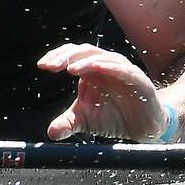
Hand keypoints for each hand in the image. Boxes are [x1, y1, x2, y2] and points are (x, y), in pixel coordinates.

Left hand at [38, 43, 169, 140]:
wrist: (142, 127)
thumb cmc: (114, 117)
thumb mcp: (85, 121)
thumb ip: (67, 123)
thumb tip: (50, 132)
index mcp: (91, 71)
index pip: (73, 56)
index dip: (58, 56)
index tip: (42, 65)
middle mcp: (105, 66)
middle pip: (84, 52)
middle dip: (66, 56)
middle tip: (51, 65)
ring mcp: (122, 70)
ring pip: (102, 57)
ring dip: (85, 61)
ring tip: (70, 68)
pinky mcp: (137, 79)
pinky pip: (123, 69)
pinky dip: (109, 66)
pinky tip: (96, 68)